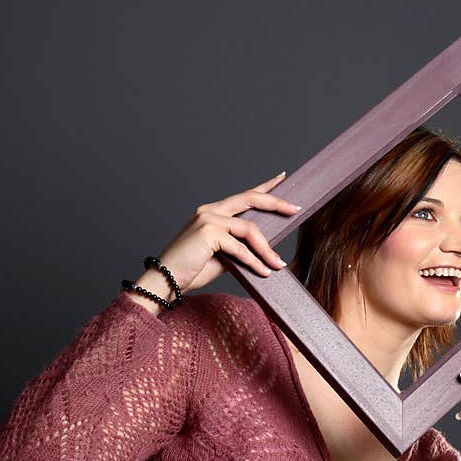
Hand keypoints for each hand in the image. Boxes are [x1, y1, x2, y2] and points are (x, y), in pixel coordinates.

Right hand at [155, 171, 301, 294]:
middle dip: (275, 202)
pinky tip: (263, 272)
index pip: (244, 196)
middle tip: (295, 208)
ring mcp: (208, 219)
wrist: (165, 282)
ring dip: (266, 249)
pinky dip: (254, 261)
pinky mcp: (208, 233)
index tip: (283, 178)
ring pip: (249, 229)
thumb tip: (262, 250)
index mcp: (212, 212)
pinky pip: (240, 248)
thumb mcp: (221, 257)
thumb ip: (239, 248)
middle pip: (250, 199)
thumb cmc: (191, 270)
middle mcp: (210, 210)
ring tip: (277, 265)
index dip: (265, 186)